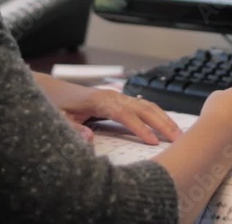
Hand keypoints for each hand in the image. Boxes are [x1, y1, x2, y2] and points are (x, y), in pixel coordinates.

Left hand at [32, 73, 182, 144]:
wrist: (53, 90)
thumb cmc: (56, 105)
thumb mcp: (58, 119)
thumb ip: (72, 129)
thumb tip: (88, 139)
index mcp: (99, 100)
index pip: (125, 115)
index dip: (140, 129)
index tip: (154, 142)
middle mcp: (113, 96)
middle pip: (144, 108)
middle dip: (162, 123)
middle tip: (178, 139)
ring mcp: (118, 96)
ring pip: (147, 105)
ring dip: (164, 119)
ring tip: (178, 135)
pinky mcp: (120, 100)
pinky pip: (143, 106)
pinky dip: (157, 115)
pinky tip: (166, 125)